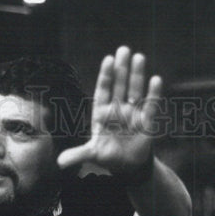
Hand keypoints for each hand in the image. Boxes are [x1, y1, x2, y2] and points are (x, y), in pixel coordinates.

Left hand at [57, 46, 161, 180]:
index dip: (106, 76)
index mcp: (103, 113)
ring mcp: (133, 113)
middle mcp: (118, 109)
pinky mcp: (147, 122)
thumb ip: (77, 155)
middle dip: (121, 69)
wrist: (127, 166)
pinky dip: (153, 93)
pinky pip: (150, 105)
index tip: (108, 59)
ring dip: (137, 75)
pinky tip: (155, 79)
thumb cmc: (108, 156)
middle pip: (119, 86)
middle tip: (123, 49)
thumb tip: (59, 163)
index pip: (103, 91)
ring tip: (138, 57)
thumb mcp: (92, 154)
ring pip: (135, 90)